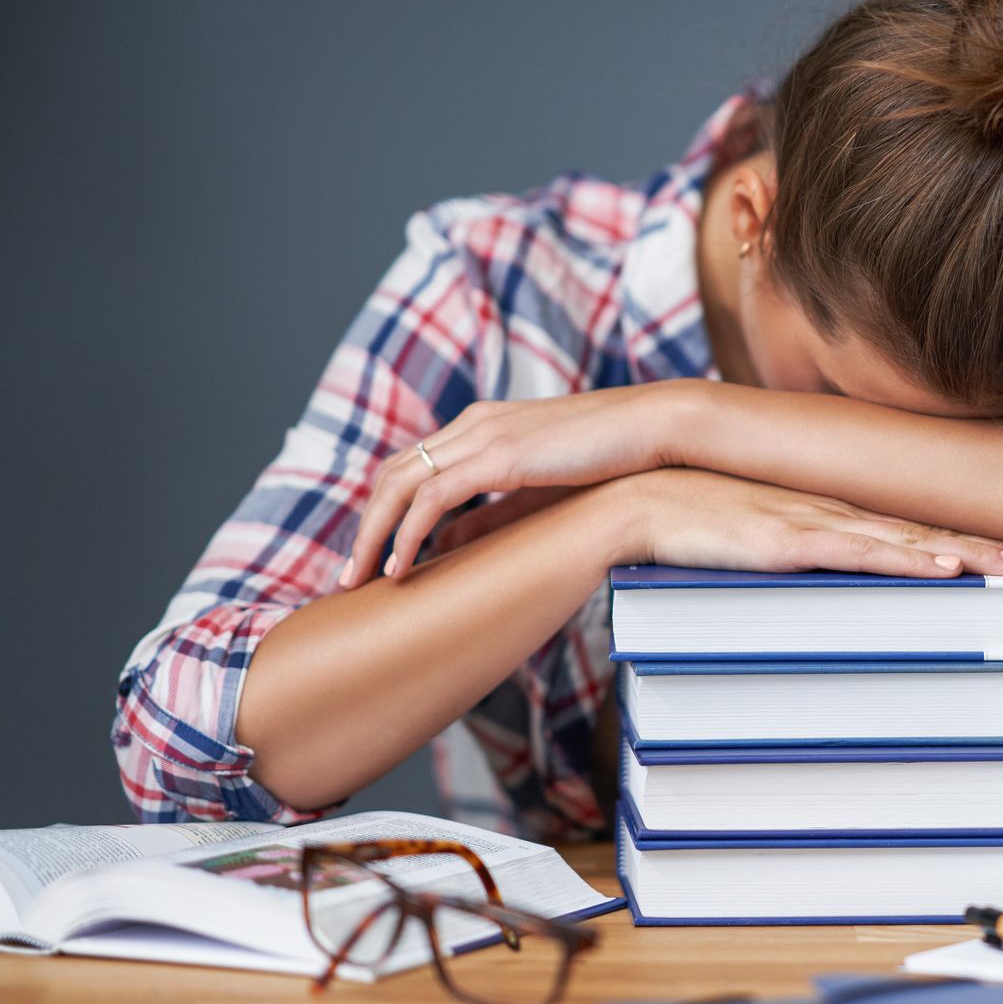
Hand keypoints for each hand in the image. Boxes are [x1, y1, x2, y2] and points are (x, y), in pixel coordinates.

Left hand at [340, 385, 685, 587]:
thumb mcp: (539, 487)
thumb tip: (443, 539)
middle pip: (391, 474)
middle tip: (349, 576)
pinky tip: (399, 568)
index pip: (409, 465)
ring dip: (372, 535)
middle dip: (364, 527)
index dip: (382, 511)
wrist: (653, 427)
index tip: (371, 555)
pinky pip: (432, 500)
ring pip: (399, 486)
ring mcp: (482, 435)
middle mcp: (472, 423)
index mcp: (481, 425)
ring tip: (358, 580)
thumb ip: (491, 510)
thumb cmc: (612, 457)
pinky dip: (407, 535)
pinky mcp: (498, 456)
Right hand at [595, 468, 1002, 577]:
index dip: (972, 548)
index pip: (916, 537)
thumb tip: (821, 608)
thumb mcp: (754, 556)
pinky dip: (909, 561)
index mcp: (831, 520)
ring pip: (913, 544)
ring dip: (973, 556)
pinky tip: (947, 568)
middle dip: (995, 551)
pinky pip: (863, 553)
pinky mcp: (789, 539)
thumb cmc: (688, 534)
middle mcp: (836, 516)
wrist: (634, 505)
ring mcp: (816, 523)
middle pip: (931, 538)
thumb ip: (792, 574)